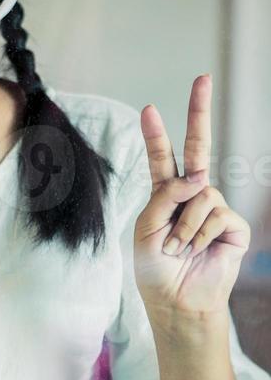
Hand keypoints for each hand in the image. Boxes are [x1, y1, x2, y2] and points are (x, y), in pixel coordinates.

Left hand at [134, 74, 249, 316]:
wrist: (177, 302)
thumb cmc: (157, 268)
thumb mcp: (147, 229)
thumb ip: (164, 198)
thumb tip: (195, 178)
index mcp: (166, 194)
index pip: (162, 157)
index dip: (157, 134)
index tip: (149, 109)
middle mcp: (192, 195)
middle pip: (198, 147)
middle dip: (199, 112)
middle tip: (202, 78)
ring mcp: (214, 208)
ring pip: (200, 195)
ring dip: (184, 226)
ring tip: (178, 249)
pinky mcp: (233, 226)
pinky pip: (215, 214)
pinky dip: (199, 235)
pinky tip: (197, 251)